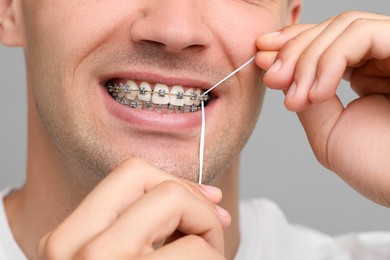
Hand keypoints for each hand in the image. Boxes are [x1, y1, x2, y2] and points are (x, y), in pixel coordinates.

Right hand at [36, 158, 229, 258]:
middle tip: (212, 227)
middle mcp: (76, 249)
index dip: (175, 182)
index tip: (207, 202)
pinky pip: (196, 247)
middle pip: (151, 179)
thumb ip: (149, 222)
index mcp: (67, 240)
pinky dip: (213, 255)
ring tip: (208, 256)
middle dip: (193, 198)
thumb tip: (212, 196)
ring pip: (174, 201)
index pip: (128, 174)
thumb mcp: (122, 254)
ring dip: (206, 229)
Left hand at [256, 12, 389, 205]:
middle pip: (330, 30)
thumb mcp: (328, 130)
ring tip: (295, 98)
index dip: (291, 43)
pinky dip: (330, 60)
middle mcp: (382, 59)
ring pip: (343, 27)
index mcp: (367, 75)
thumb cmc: (375, 167)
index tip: (261, 54)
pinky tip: (318, 93)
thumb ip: (306, 99)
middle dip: (292, 51)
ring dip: (307, 59)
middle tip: (270, 77)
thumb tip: (283, 72)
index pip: (326, 43)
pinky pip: (361, 34)